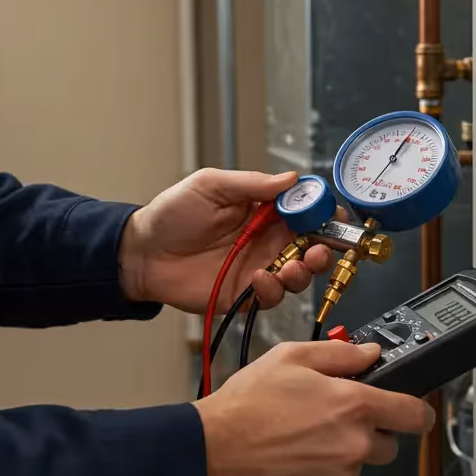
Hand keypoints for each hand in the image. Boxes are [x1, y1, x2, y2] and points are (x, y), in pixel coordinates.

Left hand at [119, 169, 339, 313]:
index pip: (305, 211)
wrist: (142, 253)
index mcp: (263, 211)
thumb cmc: (171, 216)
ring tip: (294, 265)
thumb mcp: (211, 185)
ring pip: (300, 274)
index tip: (332, 214)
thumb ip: (252, 184)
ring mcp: (258, 267)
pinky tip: (259, 277)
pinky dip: (274, 289)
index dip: (323, 213)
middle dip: (324, 248)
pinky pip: (273, 296)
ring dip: (305, 271)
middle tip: (319, 248)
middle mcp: (267, 240)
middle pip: (312, 245)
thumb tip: (291, 179)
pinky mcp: (246, 294)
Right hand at [193, 341, 435, 475]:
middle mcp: (354, 446)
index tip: (415, 412)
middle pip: (387, 445)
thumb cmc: (246, 406)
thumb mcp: (290, 358)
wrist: (210, 453)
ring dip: (339, 454)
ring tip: (299, 437)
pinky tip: (290, 458)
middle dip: (369, 432)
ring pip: (355, 466)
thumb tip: (369, 354)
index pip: (414, 415)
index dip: (419, 412)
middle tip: (332, 418)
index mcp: (355, 406)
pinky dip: (318, 475)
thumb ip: (339, 354)